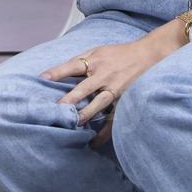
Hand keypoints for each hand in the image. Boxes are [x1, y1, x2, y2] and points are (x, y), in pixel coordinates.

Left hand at [42, 32, 179, 146]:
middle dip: (70, 99)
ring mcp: (116, 88)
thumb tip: (59, 71)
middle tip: (57, 109)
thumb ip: (81, 60)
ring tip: (73, 124)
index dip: (58, 71)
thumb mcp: (99, 50)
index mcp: (96, 61)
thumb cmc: (120, 53)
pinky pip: (115, 117)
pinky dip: (105, 131)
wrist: (149, 54)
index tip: (42, 78)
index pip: (73, 66)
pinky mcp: (125, 100)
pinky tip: (94, 141)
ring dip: (86, 114)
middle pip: (84, 88)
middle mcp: (105, 75)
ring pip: (99, 103)